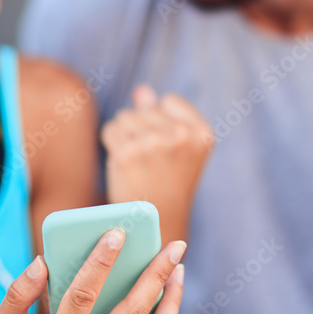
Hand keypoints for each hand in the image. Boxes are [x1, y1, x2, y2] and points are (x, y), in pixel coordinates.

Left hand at [102, 85, 213, 241]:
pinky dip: (112, 143)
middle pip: (144, 109)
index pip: (169, 102)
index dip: (160, 123)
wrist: (155, 223)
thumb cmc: (165, 185)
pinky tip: (123, 162)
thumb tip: (142, 90)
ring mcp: (154, 143)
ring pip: (126, 117)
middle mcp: (181, 136)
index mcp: (201, 134)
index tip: (166, 151)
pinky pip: (111, 129)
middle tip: (149, 161)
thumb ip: (162, 116)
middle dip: (140, 129)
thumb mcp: (176, 149)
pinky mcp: (128, 152)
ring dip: (125, 136)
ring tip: (136, 162)